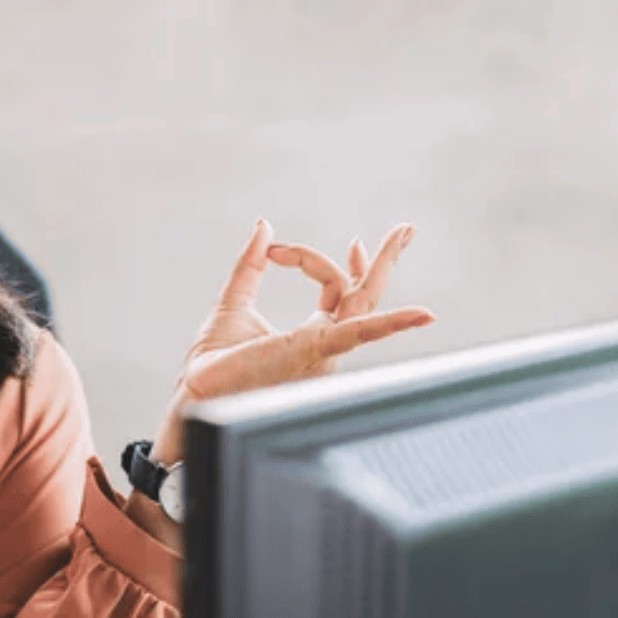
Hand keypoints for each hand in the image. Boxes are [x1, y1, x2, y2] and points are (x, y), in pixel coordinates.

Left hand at [151, 219, 434, 465]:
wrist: (196, 392)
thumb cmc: (215, 361)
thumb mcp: (234, 299)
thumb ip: (252, 264)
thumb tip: (264, 225)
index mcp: (310, 335)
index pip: (332, 287)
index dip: (312, 259)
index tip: (277, 249)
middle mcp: (324, 344)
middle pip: (363, 296)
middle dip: (383, 261)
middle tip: (404, 228)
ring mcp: (322, 350)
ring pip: (362, 303)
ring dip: (383, 267)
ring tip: (402, 233)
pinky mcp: (313, 352)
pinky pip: (357, 333)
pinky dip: (390, 324)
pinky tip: (421, 315)